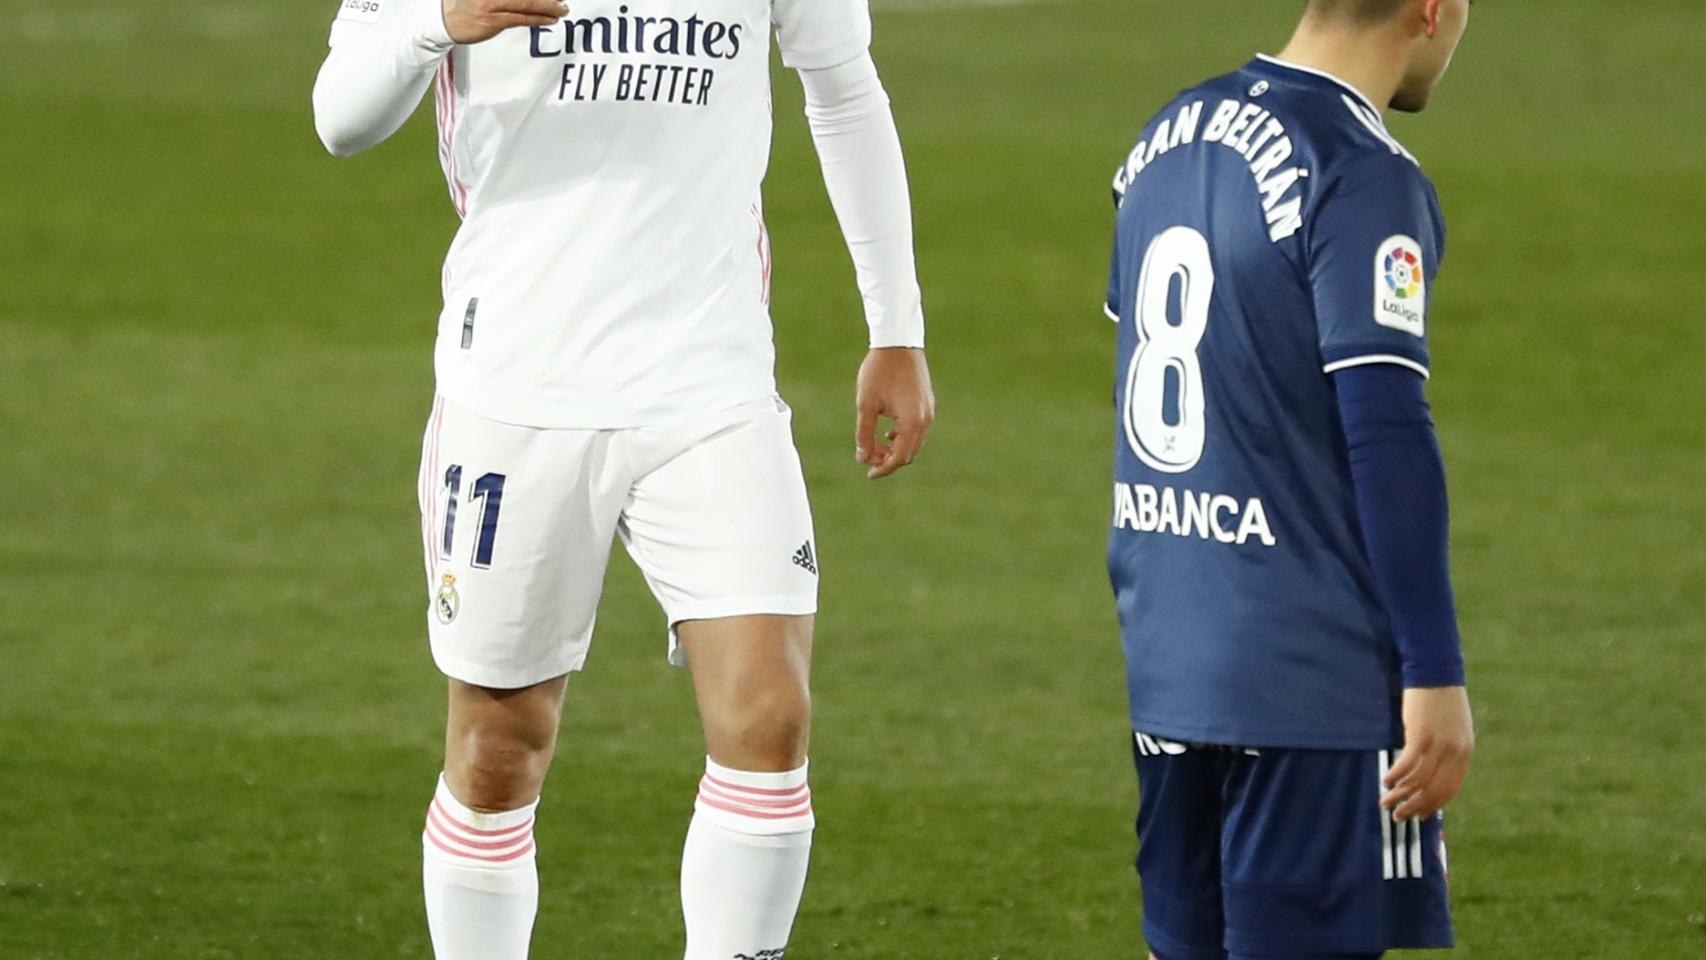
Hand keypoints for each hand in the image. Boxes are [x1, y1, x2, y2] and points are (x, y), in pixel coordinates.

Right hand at [442, 0, 565, 44]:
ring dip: (548, 6)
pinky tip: (550, 19)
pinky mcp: (492, 19)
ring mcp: (491, 2)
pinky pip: (521, 18)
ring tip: (562, 9)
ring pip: (527, 2)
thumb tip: (532, 1)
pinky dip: (538, 18)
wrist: (444, 18)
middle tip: (562, 0)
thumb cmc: (468, 2)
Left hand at [854, 348, 934, 479]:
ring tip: (875, 446)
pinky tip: (887, 434)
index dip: (883, 468)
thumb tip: (862, 457)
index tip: (868, 473)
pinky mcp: (928, 404)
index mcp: (912, 421)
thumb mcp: (866, 404)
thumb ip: (864, 433)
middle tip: (867, 457)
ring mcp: (929, 411)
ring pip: (914, 443)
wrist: (898, 342)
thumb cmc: (879, 371)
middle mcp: (925, 419)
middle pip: (909, 454)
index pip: (900, 457)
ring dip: (896, 449)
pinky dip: (903, 437)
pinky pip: (918, 430)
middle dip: (889, 460)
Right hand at [1382, 685, 1473, 820]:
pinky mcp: (1421, 735)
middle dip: (1415, 806)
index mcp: (1464, 752)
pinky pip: (1407, 764)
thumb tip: (1431, 771)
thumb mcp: (1453, 728)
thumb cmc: (1442, 699)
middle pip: (1434, 789)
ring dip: (1400, 795)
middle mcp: (1454, 752)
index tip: (1421, 815)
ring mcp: (1438, 745)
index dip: (1434, 804)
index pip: (1450, 788)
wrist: (1436, 673)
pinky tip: (1385, 780)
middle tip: (1399, 816)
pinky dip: (1395, 776)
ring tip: (1386, 802)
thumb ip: (1447, 750)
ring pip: (1418, 781)